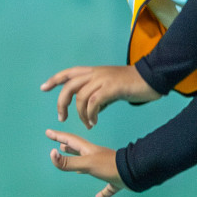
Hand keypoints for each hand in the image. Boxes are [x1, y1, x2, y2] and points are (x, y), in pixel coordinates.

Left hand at [40, 63, 159, 128]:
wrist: (152, 77)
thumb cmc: (132, 84)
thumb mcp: (111, 88)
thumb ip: (99, 97)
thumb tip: (92, 110)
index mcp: (92, 72)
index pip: (68, 73)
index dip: (54, 80)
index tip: (43, 88)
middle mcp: (95, 74)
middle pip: (69, 87)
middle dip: (62, 103)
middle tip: (61, 117)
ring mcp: (103, 80)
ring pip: (80, 97)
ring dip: (81, 114)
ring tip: (87, 124)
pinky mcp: (112, 88)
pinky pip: (94, 103)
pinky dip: (91, 114)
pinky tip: (94, 122)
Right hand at [47, 129, 123, 196]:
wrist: (136, 173)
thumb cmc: (110, 166)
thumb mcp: (87, 164)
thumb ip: (69, 162)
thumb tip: (52, 155)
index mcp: (88, 151)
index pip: (70, 141)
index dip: (58, 136)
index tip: (48, 132)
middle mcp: (96, 157)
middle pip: (78, 150)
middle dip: (67, 146)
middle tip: (58, 143)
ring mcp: (106, 168)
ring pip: (90, 165)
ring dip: (79, 163)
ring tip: (72, 164)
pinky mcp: (115, 180)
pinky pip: (106, 186)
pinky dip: (102, 191)